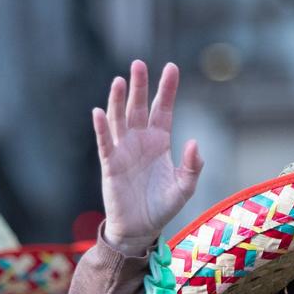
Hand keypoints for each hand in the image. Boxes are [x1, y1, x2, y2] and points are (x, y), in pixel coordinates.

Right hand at [93, 60, 203, 252]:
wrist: (140, 229)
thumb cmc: (162, 206)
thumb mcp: (184, 188)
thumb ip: (192, 167)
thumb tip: (194, 143)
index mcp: (159, 141)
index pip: (163, 109)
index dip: (167, 89)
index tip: (171, 67)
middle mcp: (140, 140)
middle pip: (139, 107)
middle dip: (140, 85)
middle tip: (139, 64)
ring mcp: (123, 150)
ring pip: (119, 118)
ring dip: (118, 100)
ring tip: (120, 81)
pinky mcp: (110, 164)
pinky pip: (105, 142)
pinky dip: (101, 127)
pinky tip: (99, 112)